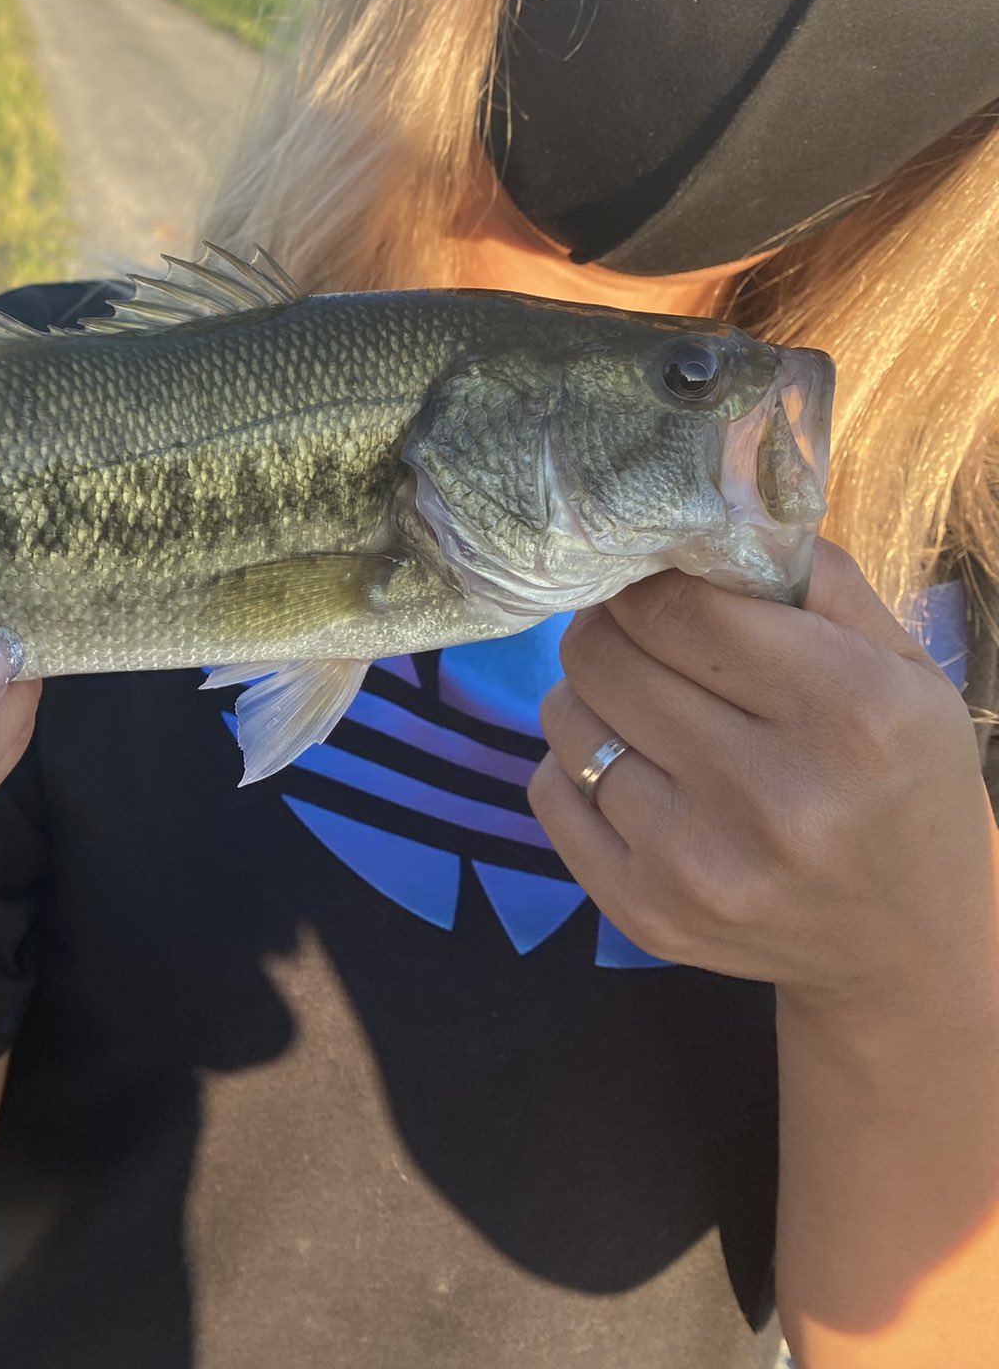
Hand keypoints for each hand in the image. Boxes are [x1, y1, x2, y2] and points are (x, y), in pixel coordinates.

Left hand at [530, 541, 998, 1015]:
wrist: (908, 945)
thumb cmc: (901, 780)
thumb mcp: (902, 668)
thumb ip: (811, 578)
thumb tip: (705, 511)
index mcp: (852, 715)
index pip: (677, 604)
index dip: (650, 580)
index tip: (656, 582)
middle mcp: (774, 796)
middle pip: (607, 655)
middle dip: (613, 627)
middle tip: (640, 634)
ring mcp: (699, 865)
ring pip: (566, 719)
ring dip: (590, 695)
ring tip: (643, 704)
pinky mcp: (645, 913)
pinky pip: (548, 791)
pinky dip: (574, 762)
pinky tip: (630, 765)